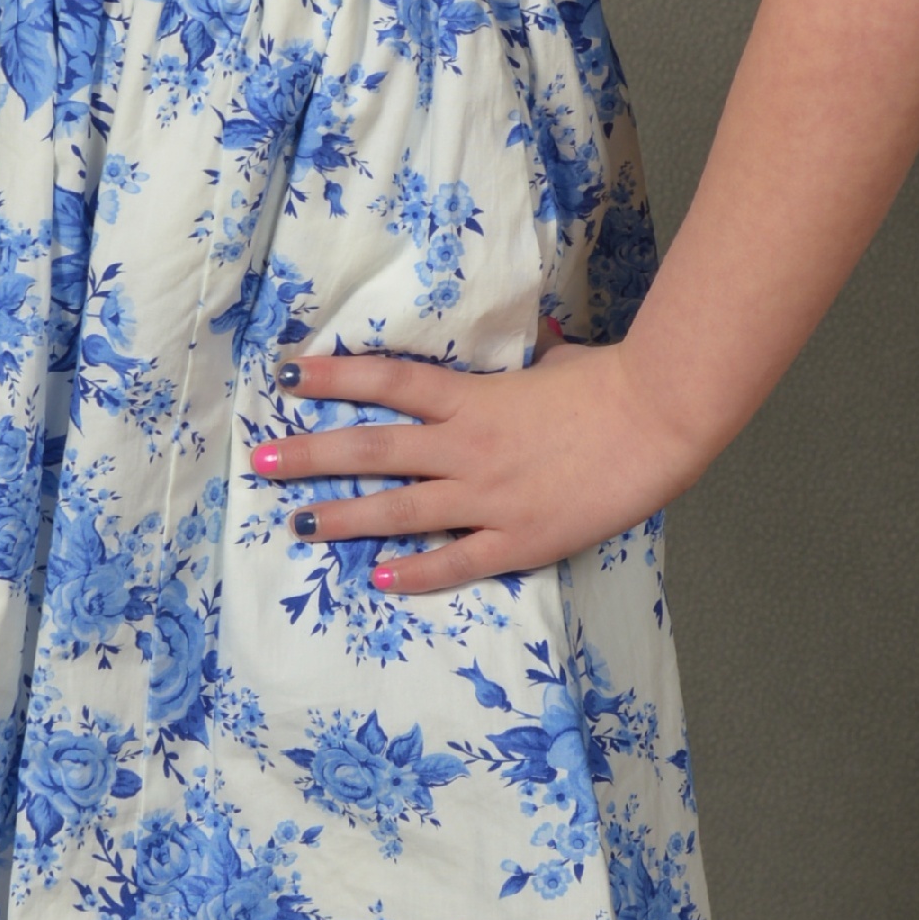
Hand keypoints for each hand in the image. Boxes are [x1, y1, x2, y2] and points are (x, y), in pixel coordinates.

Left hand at [249, 332, 699, 593]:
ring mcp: (488, 497)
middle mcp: (466, 448)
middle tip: (261, 463)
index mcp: (472, 398)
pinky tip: (380, 580)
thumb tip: (532, 339)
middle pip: (373, 449)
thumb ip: (529, 358)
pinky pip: (456, 561)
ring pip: (399, 510)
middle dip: (312, 455)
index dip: (334, 378)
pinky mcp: (518, 539)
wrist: (657, 423)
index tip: (287, 375)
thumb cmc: (608, 383)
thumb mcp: (557, 359)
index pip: (387, 382)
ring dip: (345, 517)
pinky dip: (416, 573)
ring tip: (299, 523)